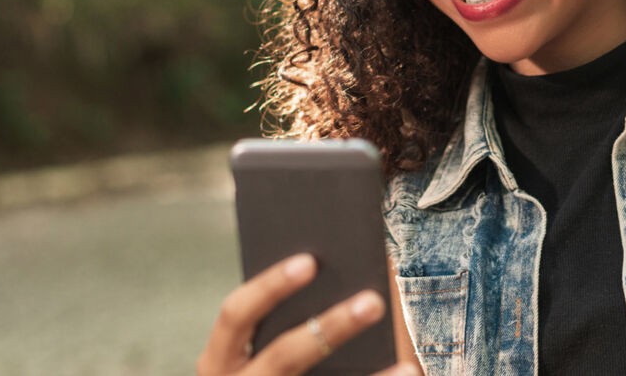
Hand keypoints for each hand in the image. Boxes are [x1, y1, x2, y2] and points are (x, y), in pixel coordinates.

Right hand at [196, 253, 417, 374]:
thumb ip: (275, 319)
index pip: (236, 314)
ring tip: (407, 355)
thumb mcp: (248, 351)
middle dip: (330, 327)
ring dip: (365, 368)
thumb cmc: (256, 370)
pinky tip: (406, 372)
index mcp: (219, 358)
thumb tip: (332, 267)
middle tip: (374, 301)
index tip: (310, 261)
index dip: (270, 286)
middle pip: (284, 355)